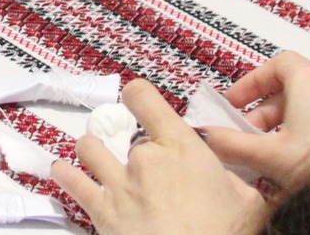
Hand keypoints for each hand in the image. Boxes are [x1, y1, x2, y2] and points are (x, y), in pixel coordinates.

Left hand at [53, 80, 265, 234]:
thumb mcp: (247, 203)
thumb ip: (230, 180)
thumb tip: (222, 178)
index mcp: (181, 148)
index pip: (144, 98)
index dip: (139, 97)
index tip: (138, 103)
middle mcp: (144, 158)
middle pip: (126, 136)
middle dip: (134, 149)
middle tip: (145, 167)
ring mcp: (118, 184)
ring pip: (90, 149)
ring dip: (93, 151)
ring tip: (95, 155)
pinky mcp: (101, 212)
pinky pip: (73, 183)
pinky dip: (65, 174)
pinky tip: (62, 171)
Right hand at [210, 50, 309, 190]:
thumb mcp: (269, 154)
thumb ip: (233, 143)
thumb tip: (209, 137)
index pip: (276, 64)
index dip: (252, 82)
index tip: (237, 101)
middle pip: (292, 86)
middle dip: (266, 110)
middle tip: (250, 133)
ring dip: (287, 122)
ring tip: (273, 150)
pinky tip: (301, 157)